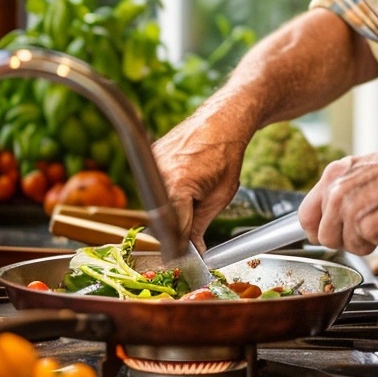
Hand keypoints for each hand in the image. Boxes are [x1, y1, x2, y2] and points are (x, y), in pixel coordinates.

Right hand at [152, 105, 254, 249]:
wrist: (223, 121)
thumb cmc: (226, 155)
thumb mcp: (220, 197)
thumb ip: (200, 226)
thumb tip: (194, 249)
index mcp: (178, 186)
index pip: (173, 228)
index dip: (179, 245)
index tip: (182, 255)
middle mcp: (159, 174)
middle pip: (160, 216)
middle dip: (175, 226)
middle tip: (191, 223)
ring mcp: (152, 163)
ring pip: (155, 200)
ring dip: (171, 206)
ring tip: (195, 191)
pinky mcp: (151, 156)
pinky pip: (154, 183)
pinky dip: (167, 189)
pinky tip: (186, 180)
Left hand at [298, 133, 377, 254]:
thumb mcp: (358, 171)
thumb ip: (336, 193)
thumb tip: (321, 221)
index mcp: (332, 177)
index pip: (305, 216)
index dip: (315, 231)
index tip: (323, 234)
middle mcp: (338, 194)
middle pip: (326, 238)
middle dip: (345, 238)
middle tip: (365, 224)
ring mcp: (353, 212)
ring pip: (349, 247)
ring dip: (367, 241)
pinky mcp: (372, 228)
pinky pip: (371, 248)